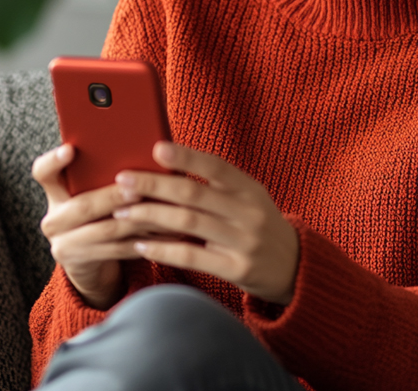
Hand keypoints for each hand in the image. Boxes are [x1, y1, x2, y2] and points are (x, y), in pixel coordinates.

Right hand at [32, 144, 181, 309]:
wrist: (87, 259)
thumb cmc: (99, 211)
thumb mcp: (93, 190)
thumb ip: (104, 173)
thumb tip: (147, 147)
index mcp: (55, 192)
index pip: (43, 172)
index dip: (54, 160)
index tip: (70, 149)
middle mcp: (54, 219)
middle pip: (82, 206)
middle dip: (114, 197)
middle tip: (139, 189)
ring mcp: (64, 245)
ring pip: (105, 230)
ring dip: (139, 220)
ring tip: (165, 211)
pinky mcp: (82, 263)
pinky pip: (118, 250)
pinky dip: (147, 241)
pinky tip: (169, 234)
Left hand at [112, 141, 299, 304]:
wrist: (294, 267)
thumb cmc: (259, 225)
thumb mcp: (249, 198)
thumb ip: (217, 185)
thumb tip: (170, 164)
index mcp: (250, 188)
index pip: (216, 166)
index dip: (187, 156)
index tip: (156, 147)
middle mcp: (248, 212)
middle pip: (194, 194)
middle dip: (154, 185)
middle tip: (123, 180)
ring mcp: (243, 242)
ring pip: (188, 224)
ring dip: (150, 216)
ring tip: (123, 211)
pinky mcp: (237, 270)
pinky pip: (192, 257)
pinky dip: (163, 250)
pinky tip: (141, 245)